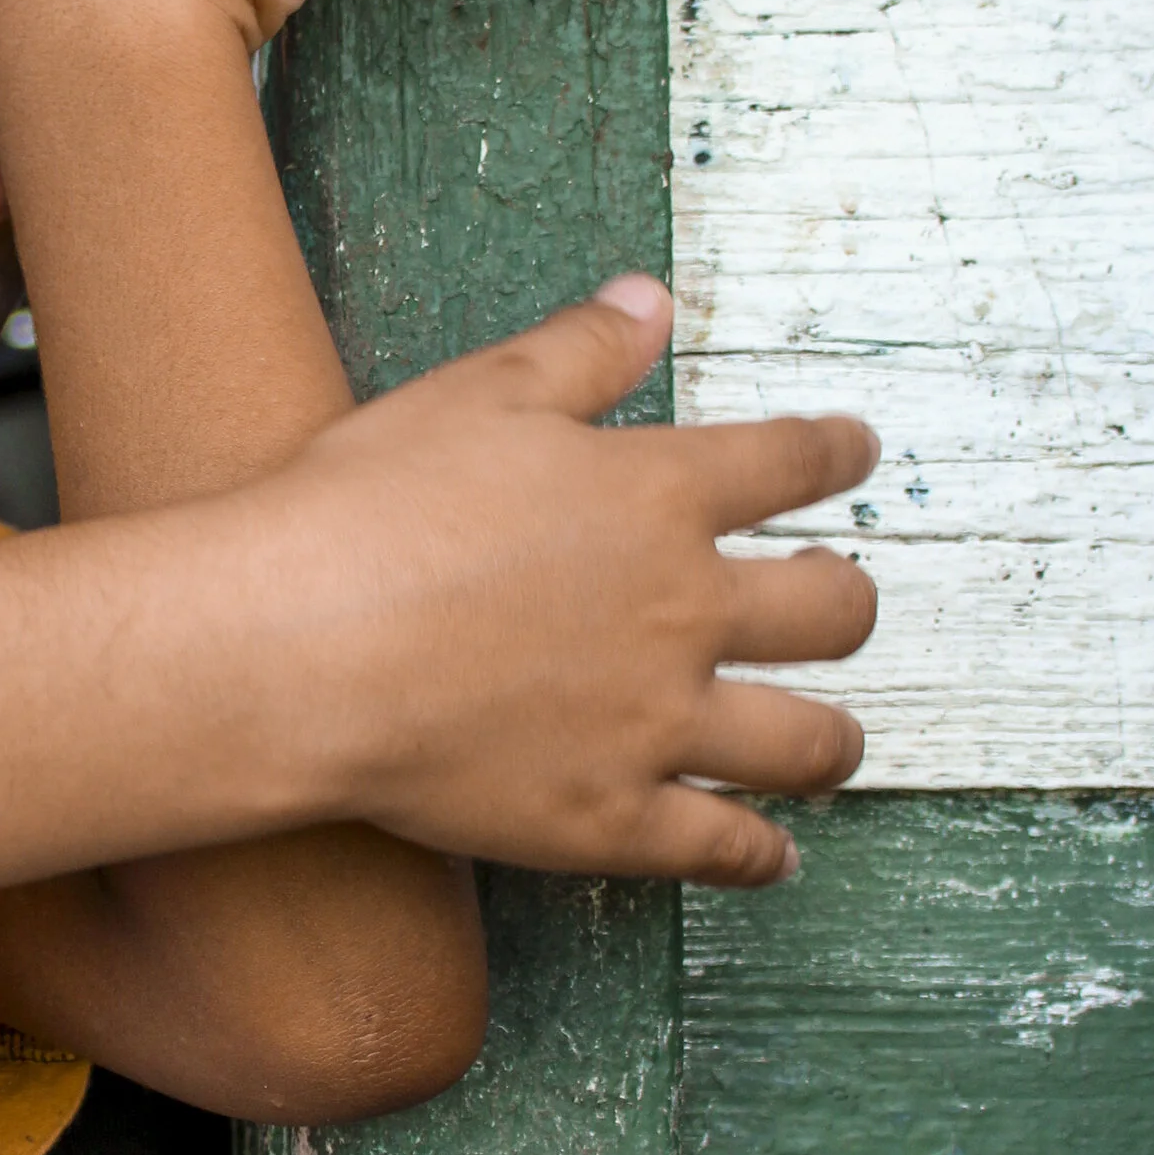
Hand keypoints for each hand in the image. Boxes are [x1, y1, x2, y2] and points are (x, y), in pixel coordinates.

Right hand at [244, 278, 876, 886]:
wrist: (298, 648)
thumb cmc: (368, 511)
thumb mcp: (476, 393)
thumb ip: (581, 349)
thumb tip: (651, 297)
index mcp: (658, 496)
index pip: (793, 463)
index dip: (838, 453)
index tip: (855, 452)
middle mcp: (685, 612)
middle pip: (833, 612)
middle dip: (849, 601)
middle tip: (837, 599)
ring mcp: (655, 725)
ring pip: (806, 743)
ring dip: (832, 740)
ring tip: (829, 740)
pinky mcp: (608, 818)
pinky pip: (719, 850)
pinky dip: (758, 857)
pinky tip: (771, 855)